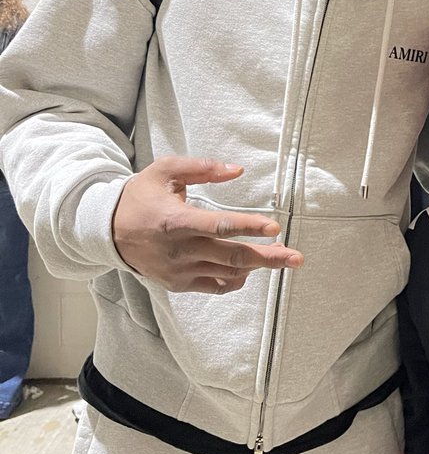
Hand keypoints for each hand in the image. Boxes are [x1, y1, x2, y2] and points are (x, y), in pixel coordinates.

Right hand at [112, 156, 301, 294]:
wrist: (108, 231)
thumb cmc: (141, 196)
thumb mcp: (166, 171)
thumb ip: (203, 167)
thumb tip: (238, 170)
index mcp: (176, 221)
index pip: (220, 226)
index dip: (249, 227)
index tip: (274, 228)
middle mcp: (179, 250)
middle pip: (232, 256)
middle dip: (268, 257)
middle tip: (296, 257)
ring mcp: (179, 271)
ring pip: (228, 273)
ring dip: (257, 266)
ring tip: (282, 258)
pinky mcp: (178, 284)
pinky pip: (215, 286)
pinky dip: (236, 279)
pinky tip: (250, 269)